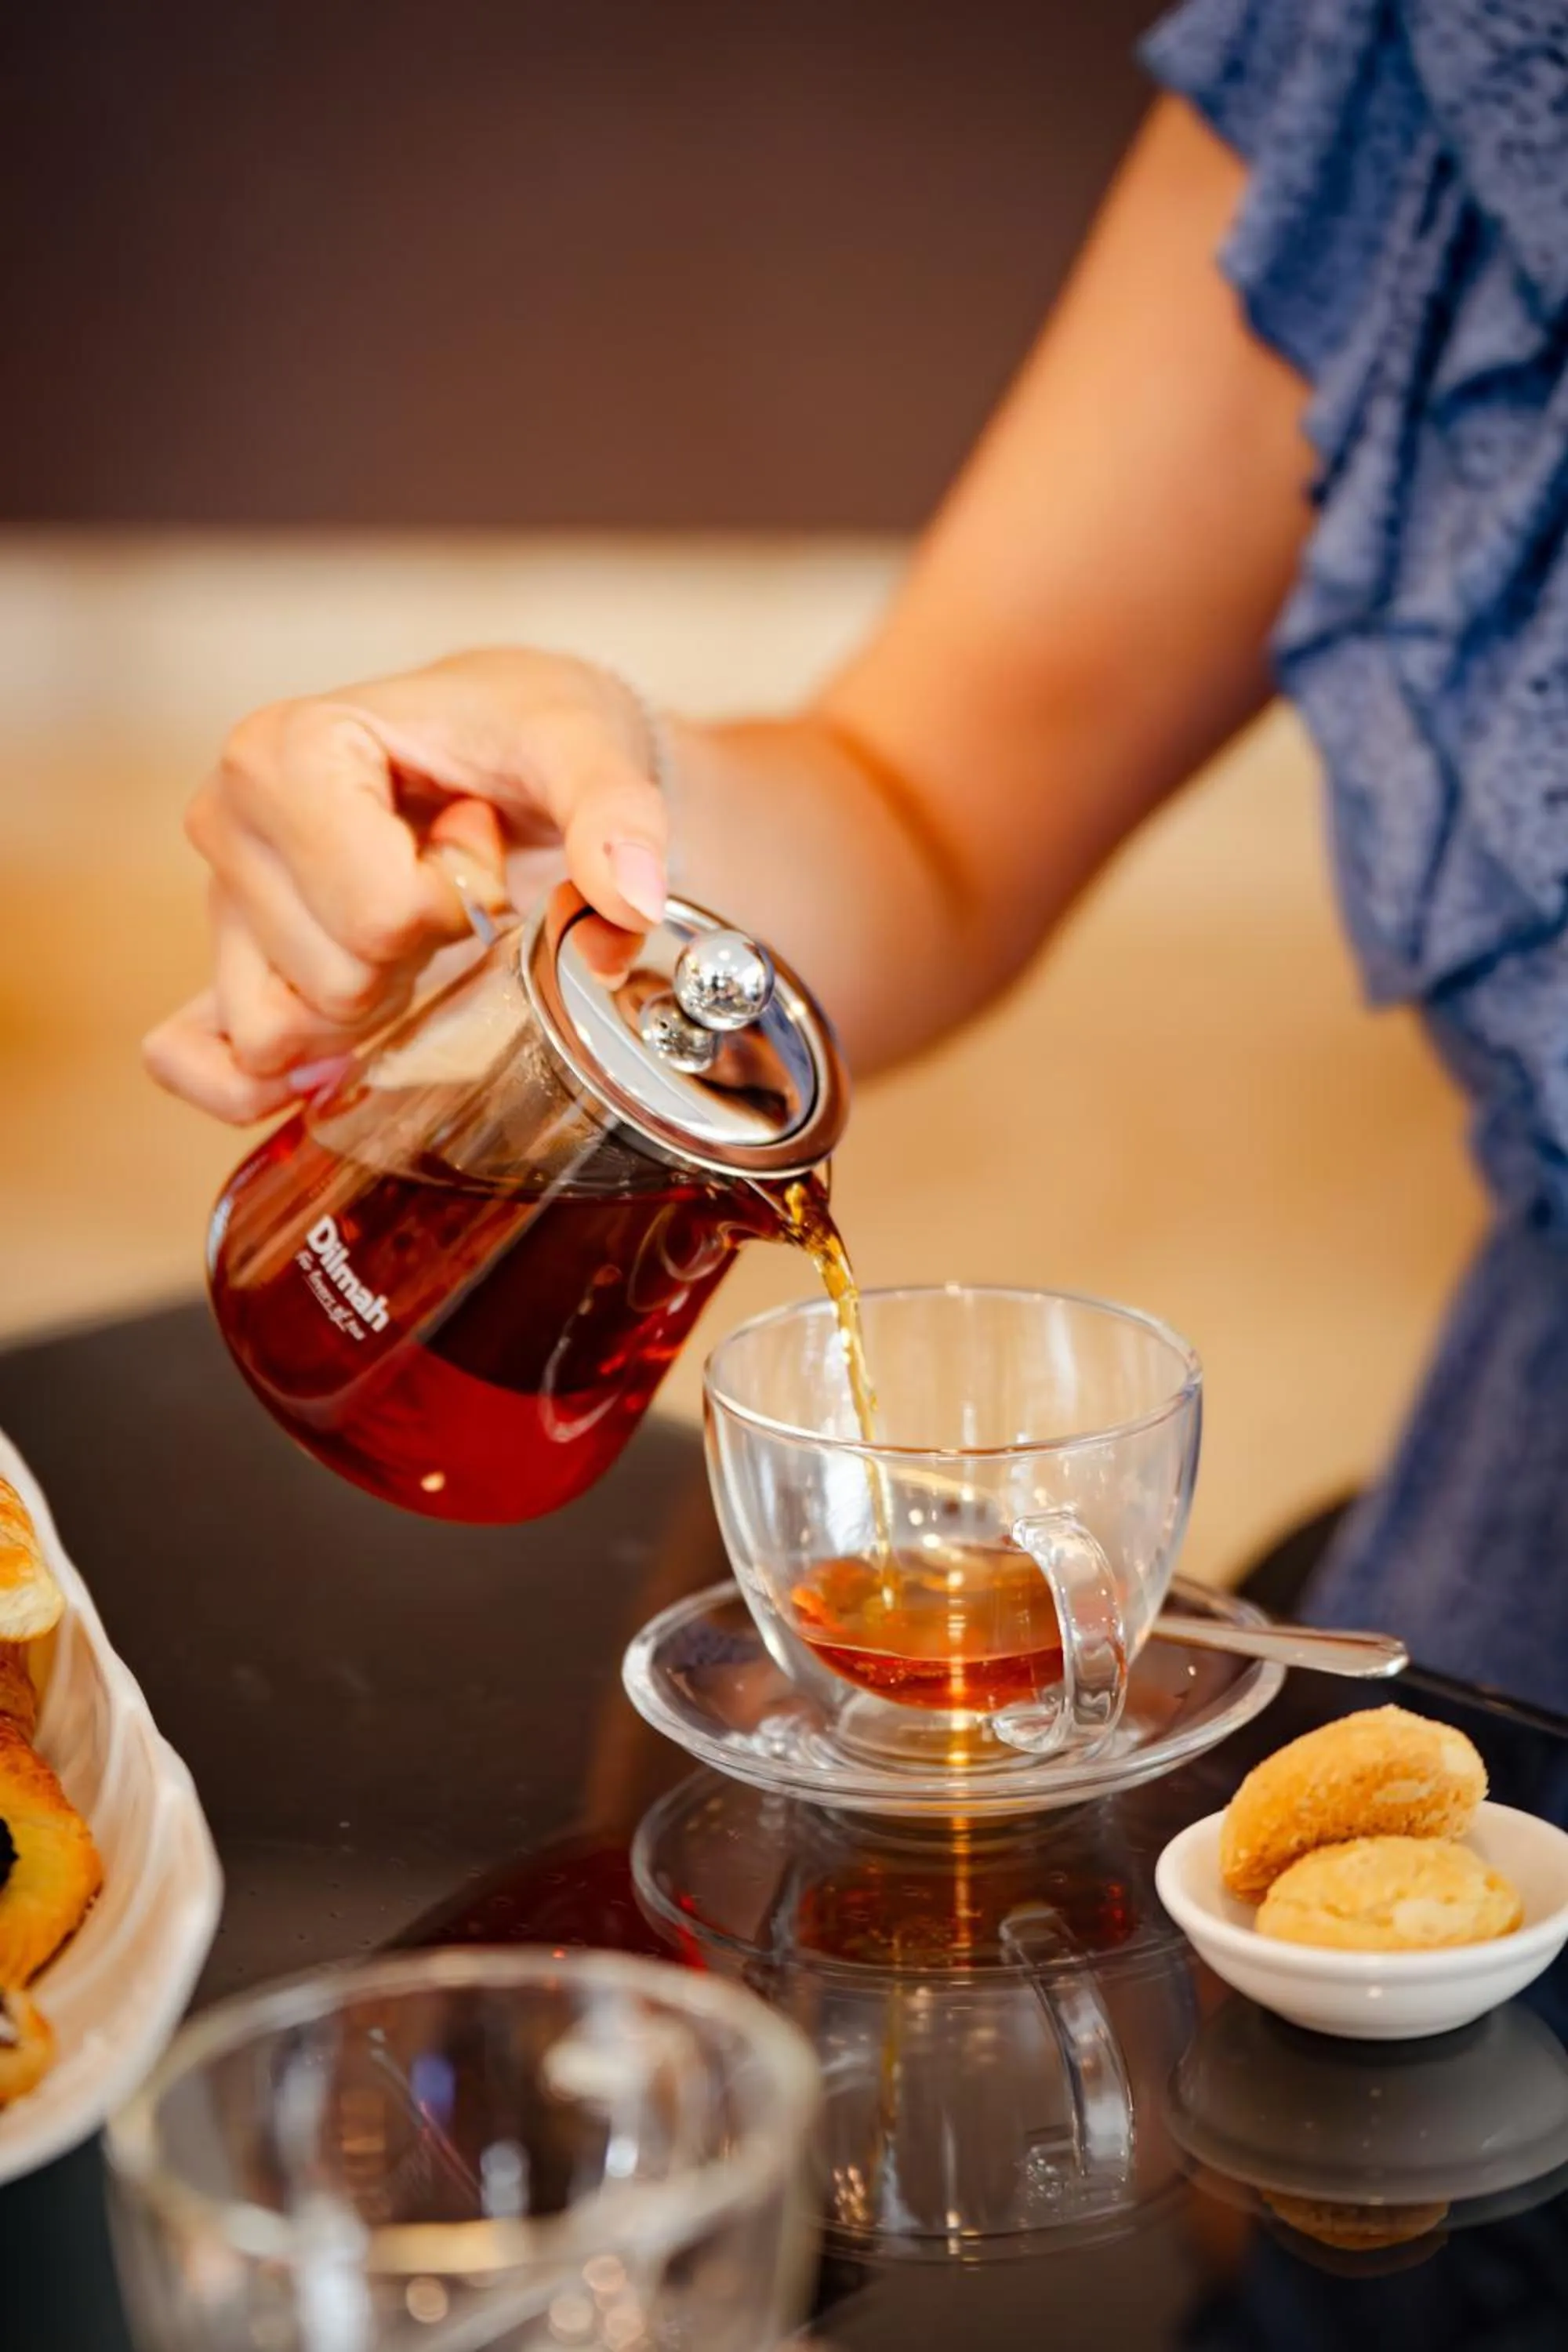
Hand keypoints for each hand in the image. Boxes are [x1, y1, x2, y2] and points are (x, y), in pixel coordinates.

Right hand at [142, 649, 668, 1120]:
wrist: (503, 737)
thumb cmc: (521, 731)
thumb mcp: (583, 746)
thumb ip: (616, 813)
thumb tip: (628, 900)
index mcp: (284, 752)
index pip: (378, 914)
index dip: (455, 902)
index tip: (471, 834)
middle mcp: (226, 820)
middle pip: (339, 980)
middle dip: (421, 951)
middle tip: (445, 872)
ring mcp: (217, 900)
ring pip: (287, 1033)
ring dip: (375, 999)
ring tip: (405, 914)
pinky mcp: (222, 963)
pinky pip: (192, 1060)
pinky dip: (261, 1083)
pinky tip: (338, 1051)